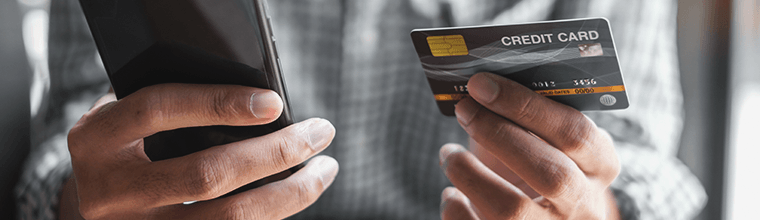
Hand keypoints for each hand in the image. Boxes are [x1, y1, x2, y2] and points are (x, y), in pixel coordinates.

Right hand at [60, 84, 338, 219]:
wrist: (91, 205)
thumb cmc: (123, 148)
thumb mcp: (127, 119)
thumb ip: (171, 106)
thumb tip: (258, 103)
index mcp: (97, 139)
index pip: (160, 111)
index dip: (219, 104)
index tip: (275, 102)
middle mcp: (111, 191)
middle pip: (207, 175)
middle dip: (275, 153)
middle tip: (320, 133)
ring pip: (229, 219)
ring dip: (290, 194)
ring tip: (323, 169)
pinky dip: (272, 215)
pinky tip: (294, 196)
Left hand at [438, 73, 620, 219]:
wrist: (542, 217)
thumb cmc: (539, 166)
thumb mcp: (549, 142)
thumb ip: (530, 117)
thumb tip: (481, 87)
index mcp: (600, 166)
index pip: (574, 133)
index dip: (525, 105)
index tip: (482, 85)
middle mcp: (584, 206)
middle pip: (548, 172)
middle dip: (497, 133)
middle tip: (464, 109)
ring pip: (510, 209)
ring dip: (469, 173)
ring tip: (450, 154)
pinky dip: (456, 208)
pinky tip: (453, 193)